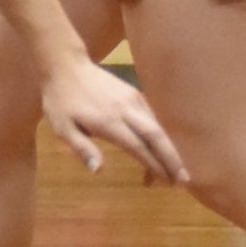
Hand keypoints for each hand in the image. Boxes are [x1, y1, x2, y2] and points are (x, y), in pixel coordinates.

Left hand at [39, 57, 186, 186]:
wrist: (66, 66)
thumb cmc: (61, 101)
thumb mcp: (62, 128)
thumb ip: (82, 149)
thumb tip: (99, 171)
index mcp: (108, 122)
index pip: (137, 146)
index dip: (153, 164)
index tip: (166, 181)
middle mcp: (126, 110)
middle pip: (156, 136)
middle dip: (172, 158)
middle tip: (184, 179)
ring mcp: (132, 99)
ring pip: (157, 125)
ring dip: (168, 148)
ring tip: (176, 168)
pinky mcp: (133, 93)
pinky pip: (152, 116)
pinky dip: (160, 133)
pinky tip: (162, 146)